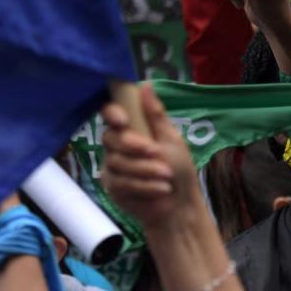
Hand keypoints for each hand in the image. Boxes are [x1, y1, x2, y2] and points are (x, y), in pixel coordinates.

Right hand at [101, 85, 199, 228]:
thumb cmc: (179, 170)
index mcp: (132, 129)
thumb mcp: (171, 139)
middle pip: (110, 138)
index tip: (123, 121)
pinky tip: (161, 189)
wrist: (180, 205)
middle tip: (155, 152)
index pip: (111, 113)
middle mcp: (118, 146)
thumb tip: (145, 85)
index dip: (112, 113)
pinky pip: (120, 182)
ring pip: (117, 161)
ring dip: (146, 169)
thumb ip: (156, 115)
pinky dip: (144, 185)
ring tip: (167, 176)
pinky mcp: (112, 187)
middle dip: (134, 146)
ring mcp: (112, 166)